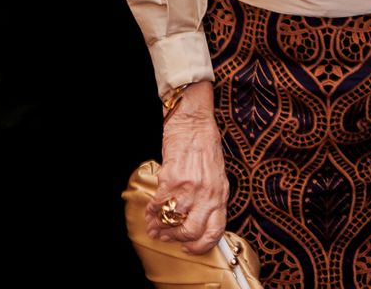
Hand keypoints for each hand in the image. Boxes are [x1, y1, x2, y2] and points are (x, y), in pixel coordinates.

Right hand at [150, 82, 226, 254]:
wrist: (194, 122)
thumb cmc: (206, 146)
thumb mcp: (217, 175)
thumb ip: (210, 197)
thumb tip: (197, 219)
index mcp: (221, 194)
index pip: (215, 230)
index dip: (201, 245)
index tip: (190, 248)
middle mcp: (208, 194)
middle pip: (192, 231)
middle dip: (177, 239)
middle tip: (168, 238)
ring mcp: (190, 188)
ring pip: (173, 220)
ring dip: (160, 227)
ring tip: (155, 227)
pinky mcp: (172, 179)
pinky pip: (159, 204)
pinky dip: (151, 213)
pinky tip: (149, 213)